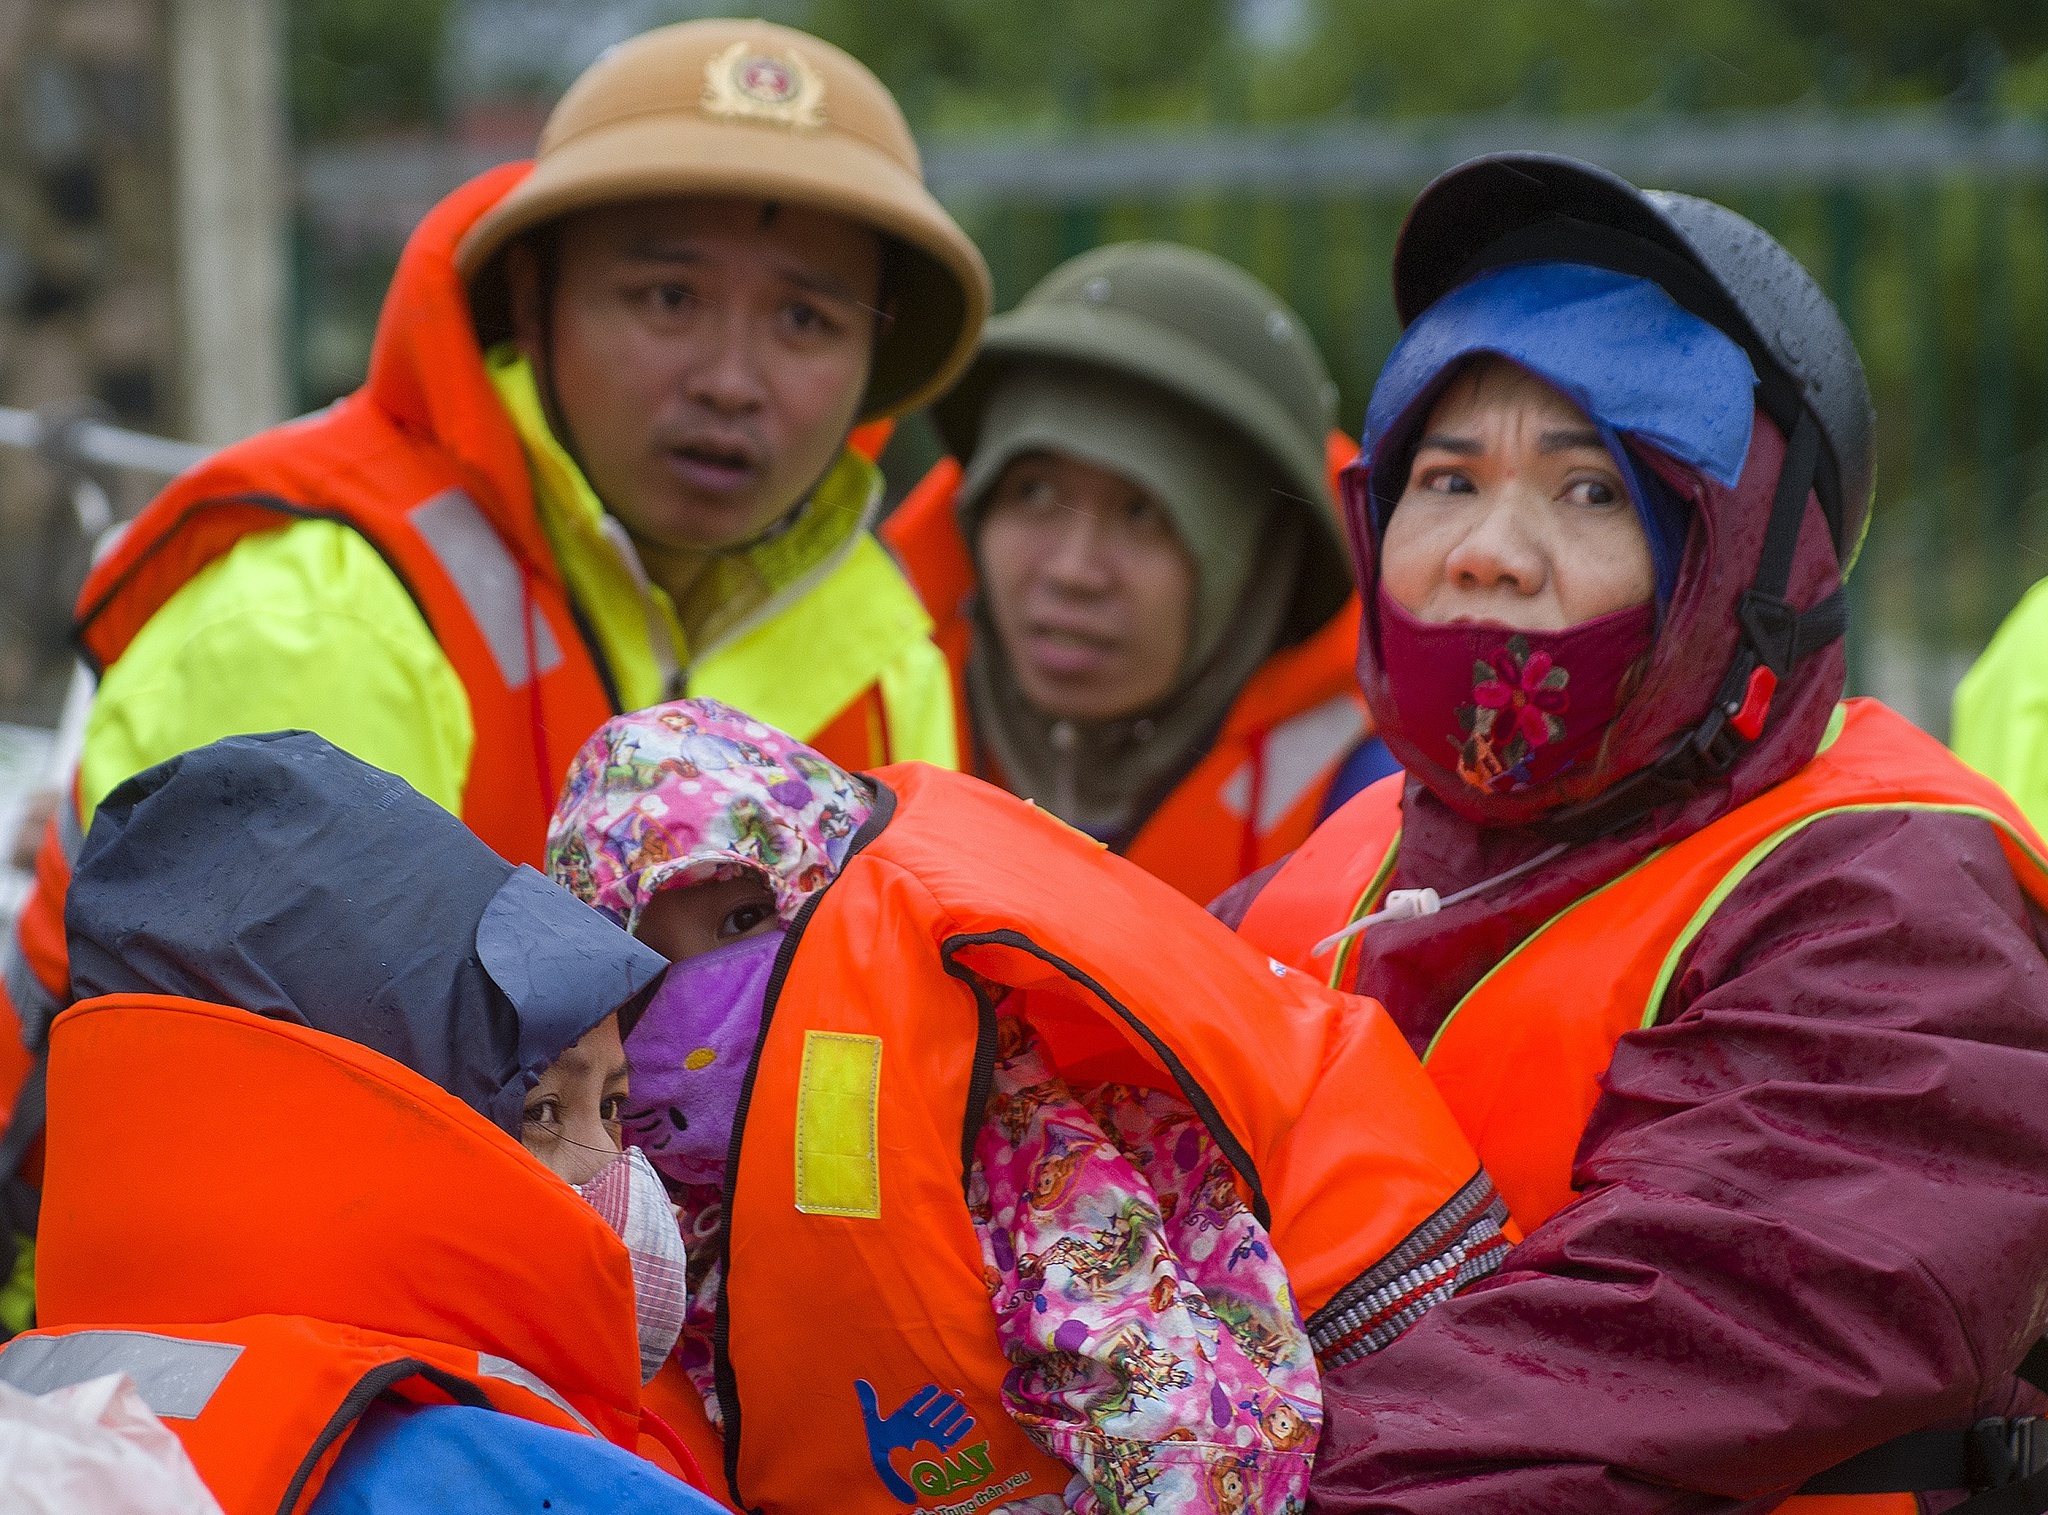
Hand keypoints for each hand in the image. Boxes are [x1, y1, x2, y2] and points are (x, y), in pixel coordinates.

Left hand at [856, 1379, 975, 1503]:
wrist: (877, 1468)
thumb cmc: (877, 1445)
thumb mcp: (871, 1424)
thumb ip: (868, 1404)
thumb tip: (859, 1381)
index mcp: (902, 1417)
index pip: (915, 1403)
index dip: (924, 1395)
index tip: (934, 1386)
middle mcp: (916, 1423)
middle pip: (931, 1412)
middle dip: (942, 1404)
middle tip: (955, 1394)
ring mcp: (926, 1434)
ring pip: (942, 1421)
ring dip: (952, 1414)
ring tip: (964, 1406)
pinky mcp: (932, 1444)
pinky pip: (949, 1436)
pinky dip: (959, 1429)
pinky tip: (970, 1421)